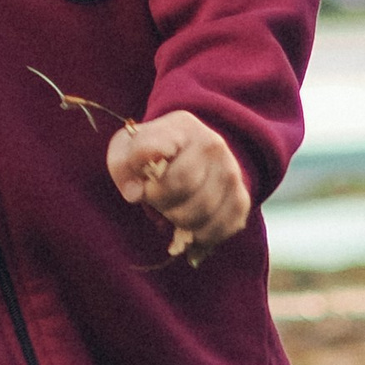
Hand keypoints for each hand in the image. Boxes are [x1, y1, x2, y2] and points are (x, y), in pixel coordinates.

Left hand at [107, 109, 250, 263]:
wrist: (195, 159)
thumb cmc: (155, 156)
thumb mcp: (128, 150)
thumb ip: (122, 167)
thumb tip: (135, 194)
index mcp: (181, 126)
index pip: (153, 151)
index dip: (141, 174)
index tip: (144, 183)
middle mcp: (212, 144)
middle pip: (181, 185)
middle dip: (160, 202)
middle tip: (157, 200)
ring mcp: (231, 172)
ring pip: (200, 213)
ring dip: (178, 222)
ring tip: (173, 213)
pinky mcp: (241, 198)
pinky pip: (219, 229)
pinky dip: (200, 238)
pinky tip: (190, 232)